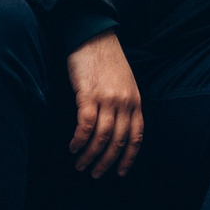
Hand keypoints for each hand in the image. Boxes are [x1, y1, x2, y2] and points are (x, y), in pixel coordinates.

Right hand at [65, 31, 143, 177]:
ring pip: (101, 137)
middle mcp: (124, 103)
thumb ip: (125, 104)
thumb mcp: (126, 83)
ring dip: (90, 155)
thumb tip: (117, 129)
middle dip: (106, 162)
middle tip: (95, 174)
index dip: (128, 157)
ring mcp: (107, 99)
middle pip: (118, 141)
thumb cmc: (107, 59)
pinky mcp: (88, 94)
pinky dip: (79, 140)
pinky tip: (73, 147)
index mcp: (135, 101)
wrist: (93, 35)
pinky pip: (85, 125)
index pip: (136, 136)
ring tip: (80, 165)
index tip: (120, 172)